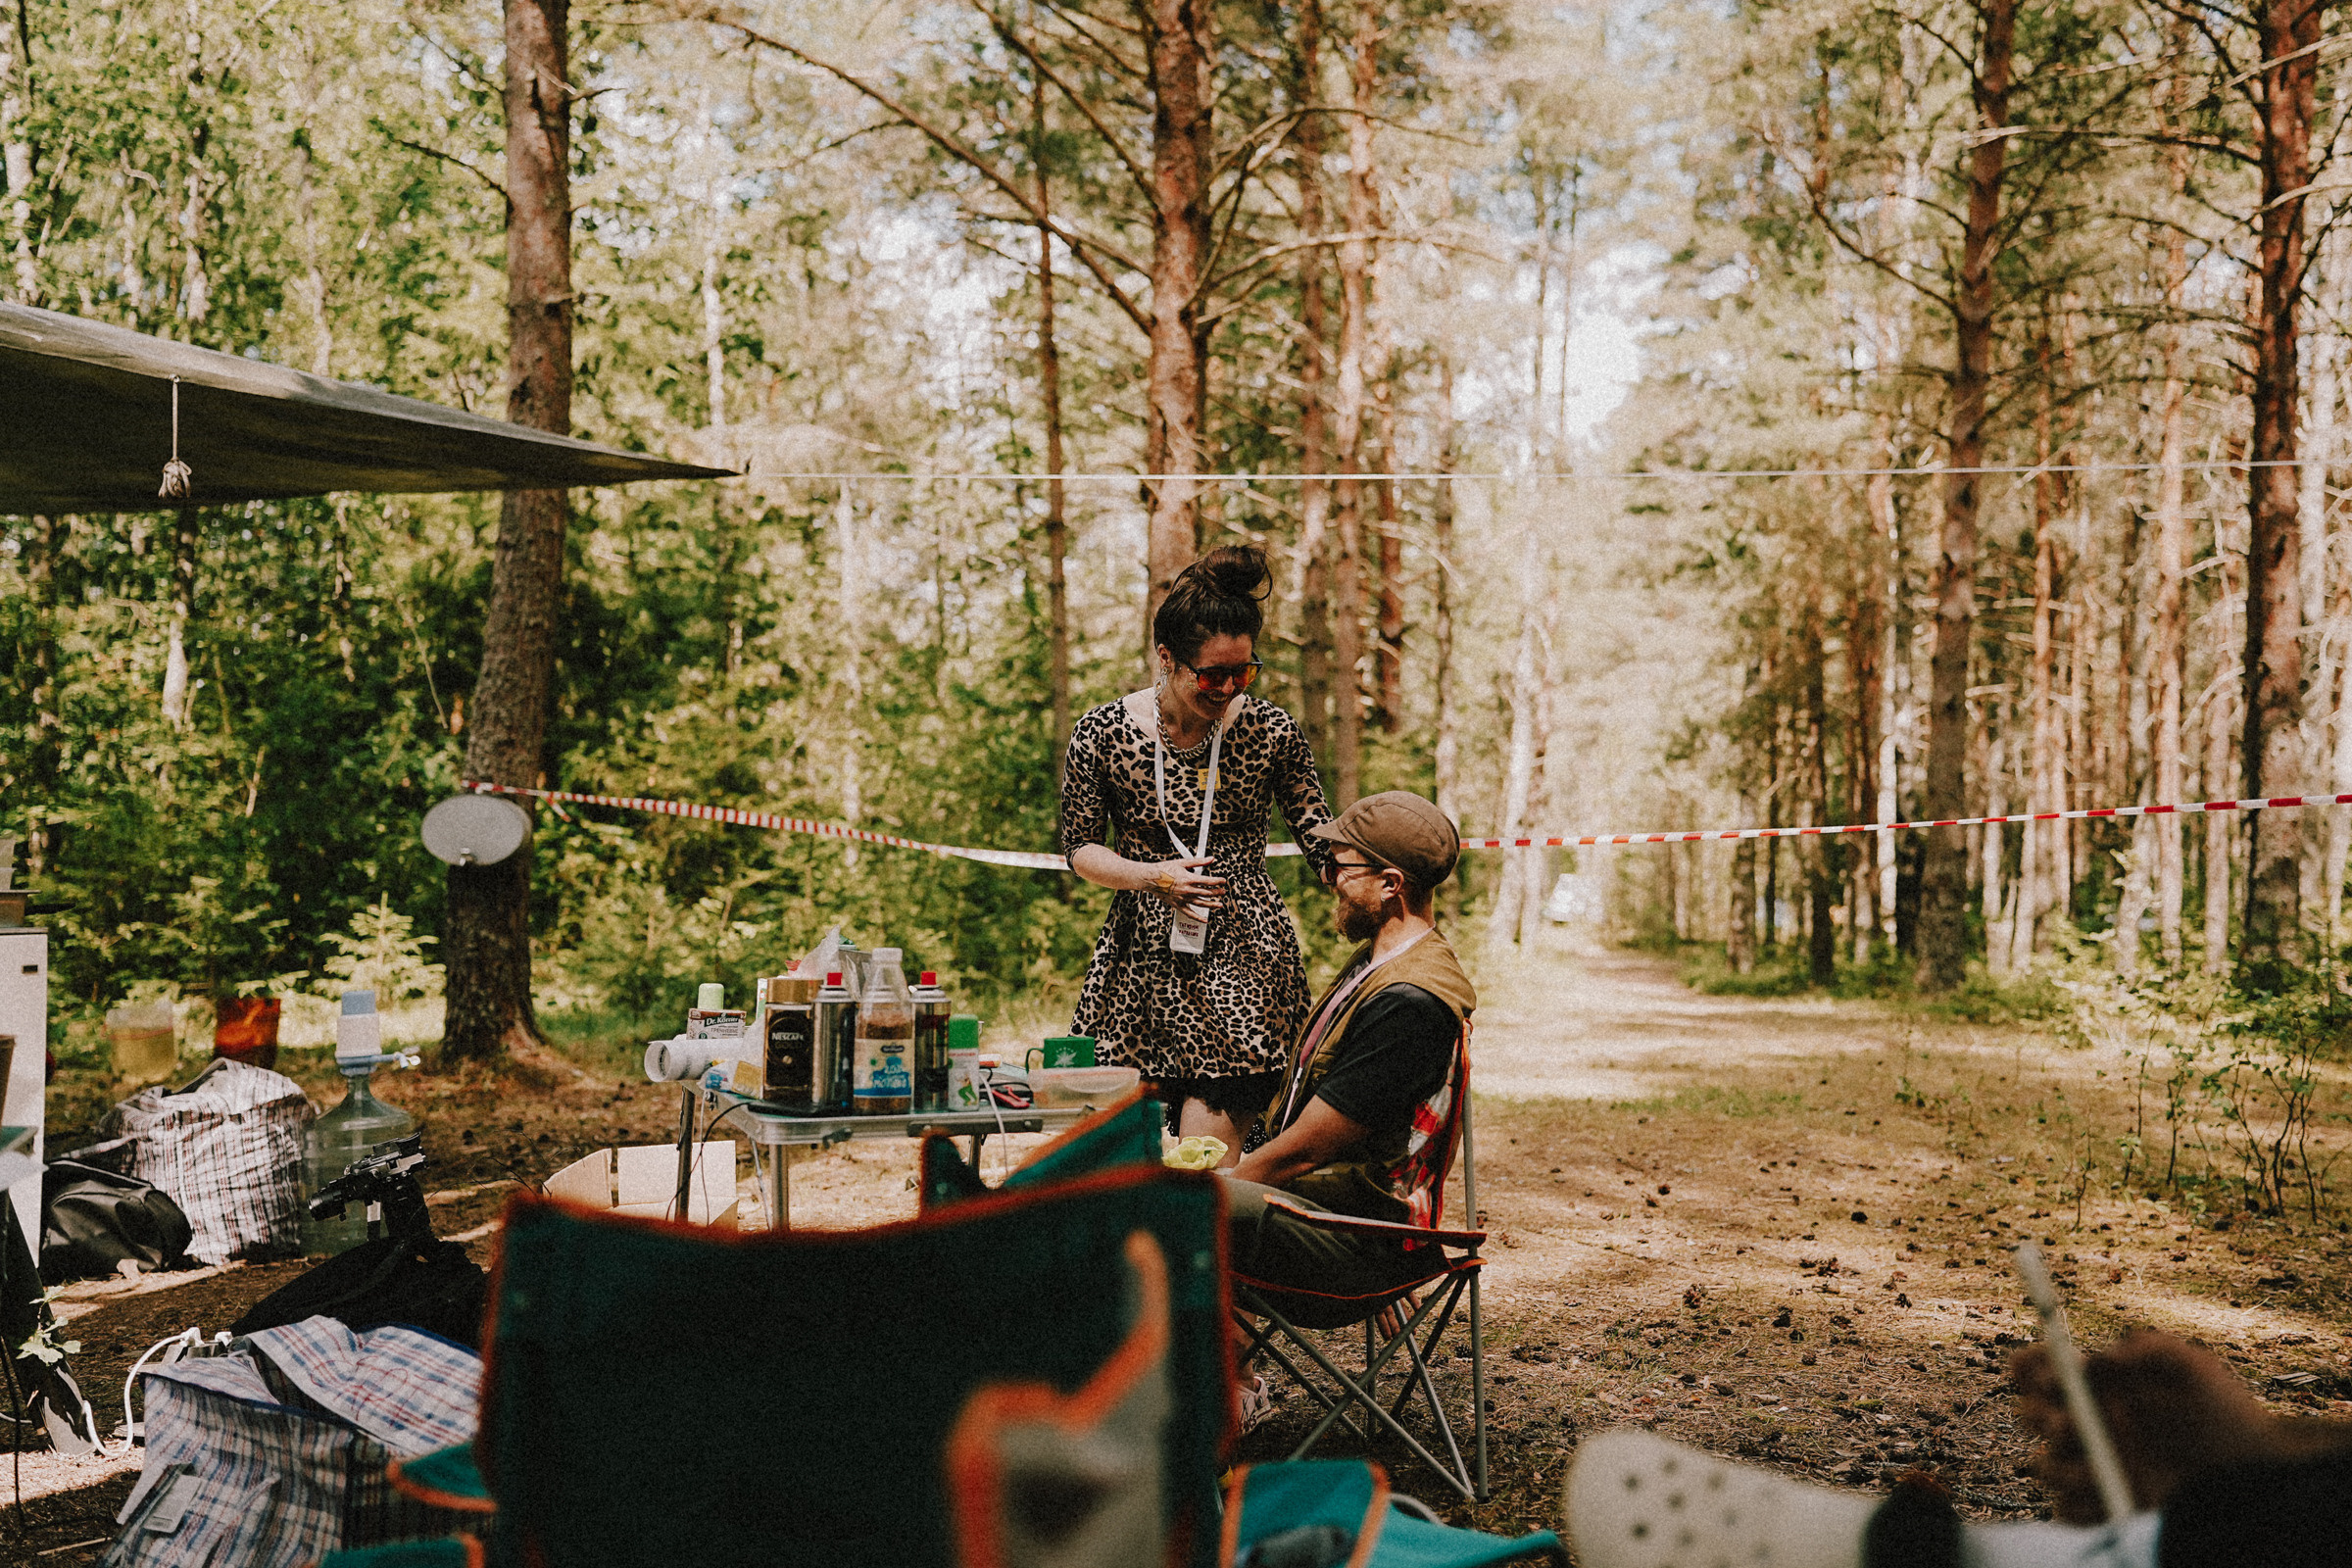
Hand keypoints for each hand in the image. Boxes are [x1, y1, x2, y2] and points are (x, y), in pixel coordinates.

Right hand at [1139, 855, 1224, 913]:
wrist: (1150, 878)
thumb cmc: (1164, 869)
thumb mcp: (1182, 862)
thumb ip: (1198, 862)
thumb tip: (1211, 859)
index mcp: (1189, 879)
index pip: (1208, 882)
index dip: (1218, 881)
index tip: (1223, 881)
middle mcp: (1187, 890)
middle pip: (1207, 893)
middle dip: (1217, 893)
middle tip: (1223, 892)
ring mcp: (1182, 899)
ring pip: (1201, 904)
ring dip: (1212, 905)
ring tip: (1219, 905)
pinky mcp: (1177, 905)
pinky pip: (1189, 913)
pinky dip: (1198, 917)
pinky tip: (1205, 920)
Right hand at [2009, 1327, 2346, 1521]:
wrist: (2255, 1478)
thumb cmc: (2226, 1416)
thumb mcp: (2195, 1370)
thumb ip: (2149, 1348)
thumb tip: (2101, 1358)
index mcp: (2094, 1385)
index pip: (2038, 1369)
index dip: (2033, 1367)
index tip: (2049, 1374)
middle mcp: (2085, 1424)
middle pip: (2032, 1415)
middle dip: (2043, 1419)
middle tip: (2071, 1426)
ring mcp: (2089, 1466)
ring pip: (2045, 1466)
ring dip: (2065, 1469)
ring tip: (2107, 1473)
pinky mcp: (2100, 1506)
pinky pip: (2068, 1511)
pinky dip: (2081, 1506)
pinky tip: (2115, 1499)